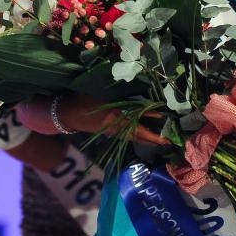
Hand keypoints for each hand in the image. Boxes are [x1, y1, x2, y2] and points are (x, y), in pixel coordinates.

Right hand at [47, 94, 168, 145]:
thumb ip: (122, 94)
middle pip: (139, 136)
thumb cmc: (83, 98)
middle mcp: (117, 127)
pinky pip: (127, 137)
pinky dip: (138, 137)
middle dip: (154, 140)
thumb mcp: (102, 92)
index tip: (166, 122)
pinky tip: (143, 136)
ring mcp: (112, 132)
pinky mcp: (109, 132)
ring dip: (147, 140)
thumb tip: (142, 93)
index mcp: (116, 116)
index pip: (139, 123)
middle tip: (169, 142)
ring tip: (160, 141)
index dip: (153, 124)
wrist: (66, 112)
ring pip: (134, 138)